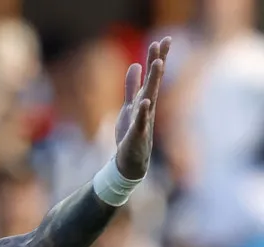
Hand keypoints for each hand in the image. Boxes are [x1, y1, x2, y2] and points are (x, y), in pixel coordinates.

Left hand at [114, 37, 170, 179]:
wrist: (130, 162)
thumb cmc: (131, 133)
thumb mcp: (129, 106)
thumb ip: (131, 87)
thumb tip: (134, 65)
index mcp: (144, 100)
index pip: (152, 77)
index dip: (156, 58)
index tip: (161, 39)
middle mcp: (146, 108)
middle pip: (153, 82)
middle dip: (157, 62)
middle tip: (162, 42)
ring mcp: (143, 120)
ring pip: (149, 98)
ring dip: (153, 81)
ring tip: (157, 63)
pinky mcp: (137, 135)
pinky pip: (141, 122)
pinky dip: (143, 112)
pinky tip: (145, 102)